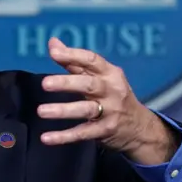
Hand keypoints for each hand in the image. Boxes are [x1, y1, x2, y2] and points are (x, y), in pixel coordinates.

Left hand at [38, 38, 177, 163]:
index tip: (53, 53)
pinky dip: (64, 136)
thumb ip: (74, 61)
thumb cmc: (112, 95)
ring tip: (41, 111)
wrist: (139, 128)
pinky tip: (46, 138)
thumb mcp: (99, 76)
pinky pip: (83, 133)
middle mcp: (112, 90)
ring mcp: (110, 112)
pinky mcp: (105, 131)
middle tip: (44, 84)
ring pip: (86, 110)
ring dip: (63, 110)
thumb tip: (52, 42)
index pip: (92, 60)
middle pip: (89, 84)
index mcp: (110, 73)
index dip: (73, 55)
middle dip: (67, 83)